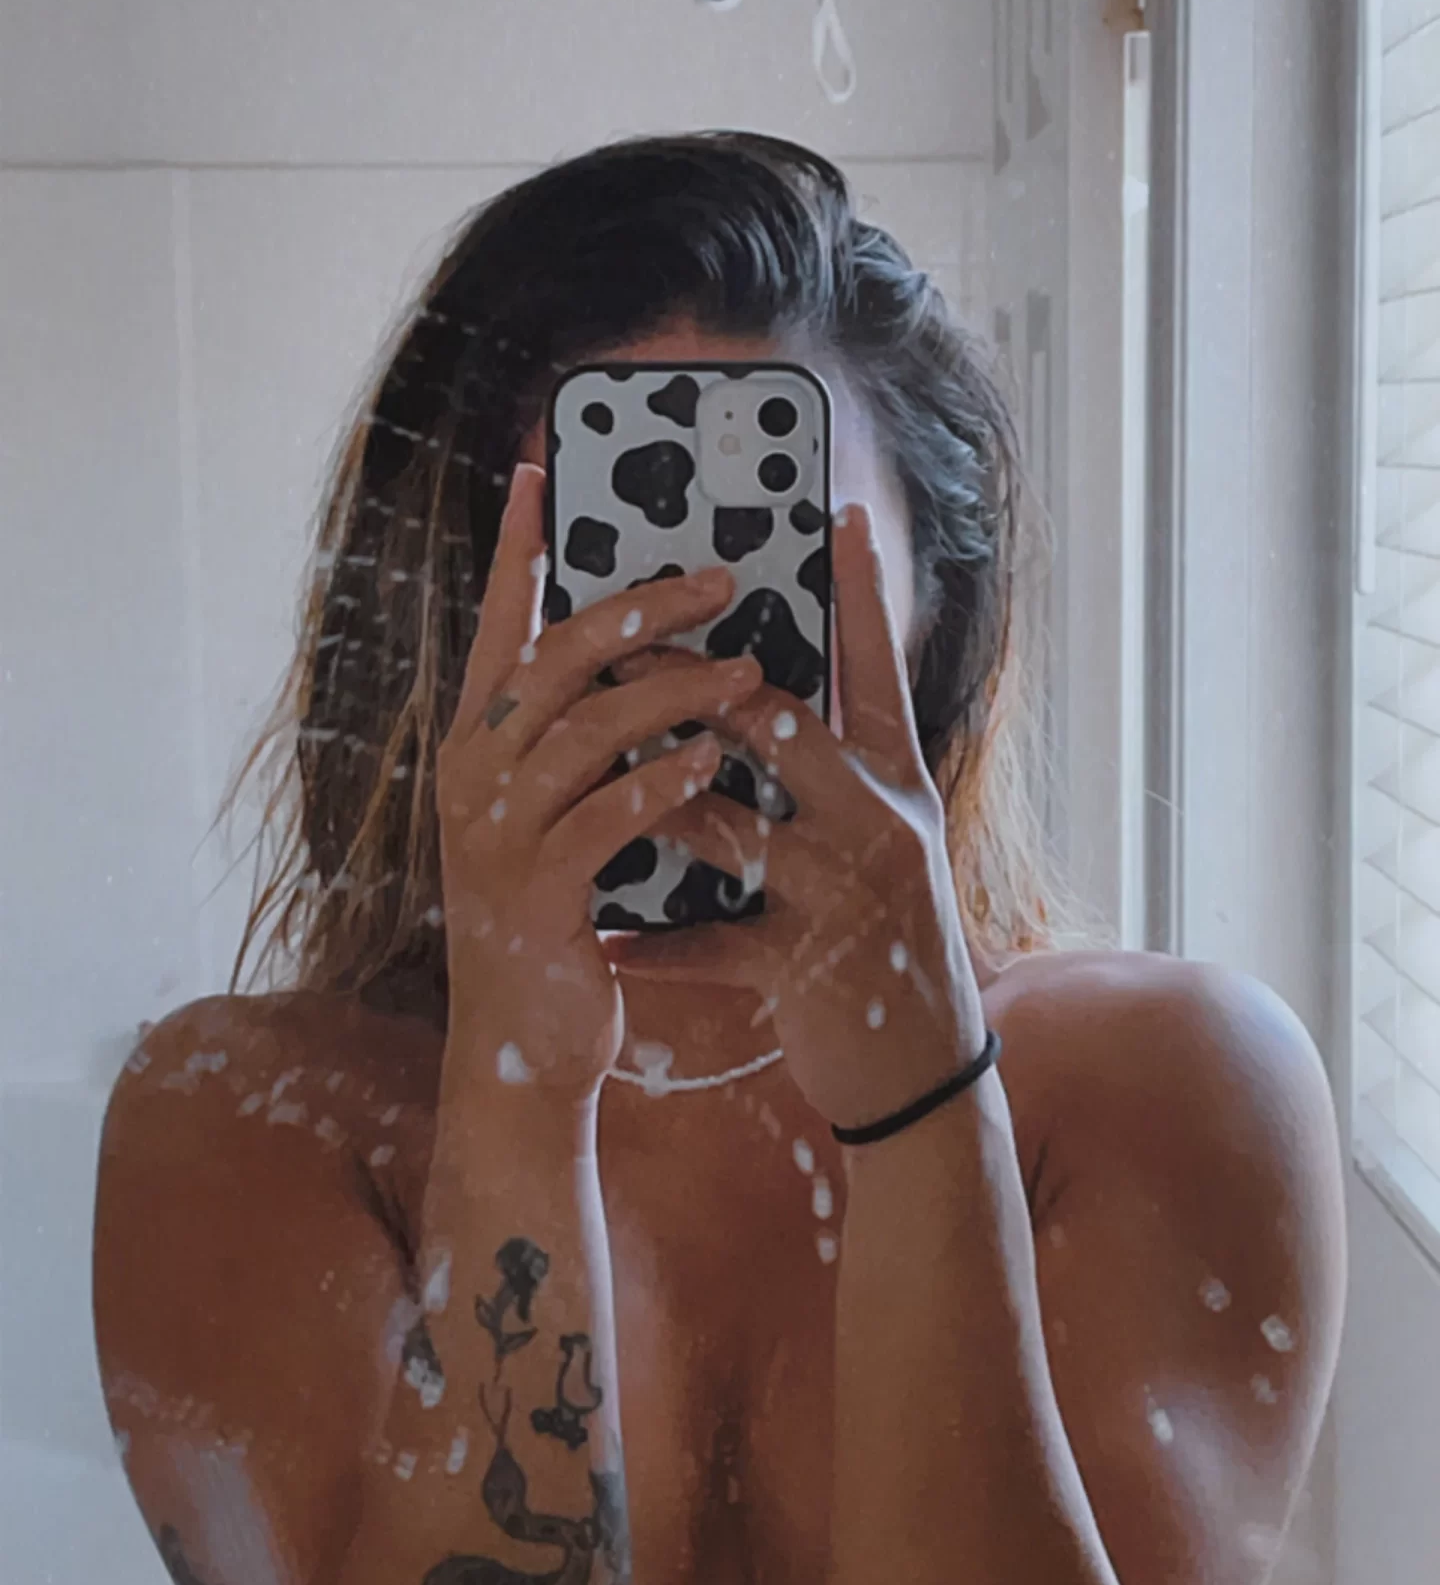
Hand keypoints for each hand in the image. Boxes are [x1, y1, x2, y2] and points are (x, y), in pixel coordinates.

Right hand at [435, 461, 762, 1100]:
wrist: (518, 1052)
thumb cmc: (554, 924)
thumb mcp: (556, 818)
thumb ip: (581, 742)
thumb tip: (647, 662)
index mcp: (474, 746)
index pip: (496, 626)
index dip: (514, 549)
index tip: (537, 473)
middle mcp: (470, 776)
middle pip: (555, 658)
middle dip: (642, 608)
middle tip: (723, 580)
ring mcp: (493, 833)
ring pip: (588, 727)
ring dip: (676, 692)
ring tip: (750, 673)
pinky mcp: (532, 891)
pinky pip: (604, 813)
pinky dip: (662, 781)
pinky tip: (713, 762)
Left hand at [606, 501, 988, 1135]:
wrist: (923, 1069)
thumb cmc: (887, 940)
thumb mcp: (886, 840)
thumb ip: (838, 768)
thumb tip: (767, 694)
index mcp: (898, 783)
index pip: (879, 669)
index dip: (863, 591)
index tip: (839, 514)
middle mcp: (879, 822)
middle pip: (773, 724)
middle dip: (686, 682)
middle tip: (616, 644)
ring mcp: (842, 891)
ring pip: (722, 820)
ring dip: (644, 796)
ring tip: (578, 767)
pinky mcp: (806, 963)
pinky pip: (705, 939)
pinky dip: (647, 941)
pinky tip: (598, 936)